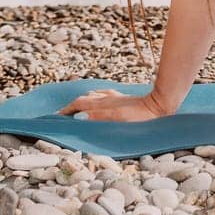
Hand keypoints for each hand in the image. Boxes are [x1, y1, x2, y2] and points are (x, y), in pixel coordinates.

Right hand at [57, 88, 171, 121]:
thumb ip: (98, 116)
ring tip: (76, 109)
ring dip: (82, 102)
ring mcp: (115, 97)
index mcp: (102, 103)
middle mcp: (106, 98)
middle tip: (62, 116)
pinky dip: (95, 98)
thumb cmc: (141, 115)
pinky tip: (99, 100)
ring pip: (93, 96)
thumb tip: (79, 117)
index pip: (78, 105)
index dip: (65, 111)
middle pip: (83, 100)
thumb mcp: (118, 118)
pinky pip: (104, 95)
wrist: (160, 105)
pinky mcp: (123, 98)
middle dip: (71, 107)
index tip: (54, 118)